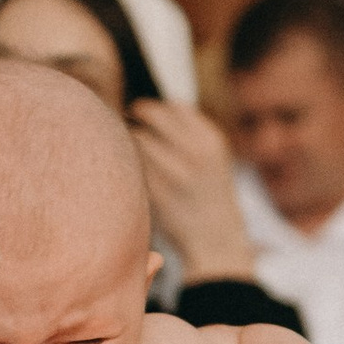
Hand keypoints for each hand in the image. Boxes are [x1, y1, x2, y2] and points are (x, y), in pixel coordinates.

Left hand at [131, 100, 256, 284]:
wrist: (215, 238)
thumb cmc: (208, 193)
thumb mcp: (213, 156)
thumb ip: (190, 130)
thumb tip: (156, 106)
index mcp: (210, 140)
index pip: (174, 107)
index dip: (156, 106)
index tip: (145, 111)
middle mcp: (194, 153)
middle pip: (152, 115)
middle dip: (137, 114)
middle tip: (128, 117)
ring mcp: (175, 174)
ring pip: (137, 138)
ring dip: (129, 137)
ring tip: (128, 142)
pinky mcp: (156, 193)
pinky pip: (132, 164)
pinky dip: (127, 160)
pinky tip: (128, 165)